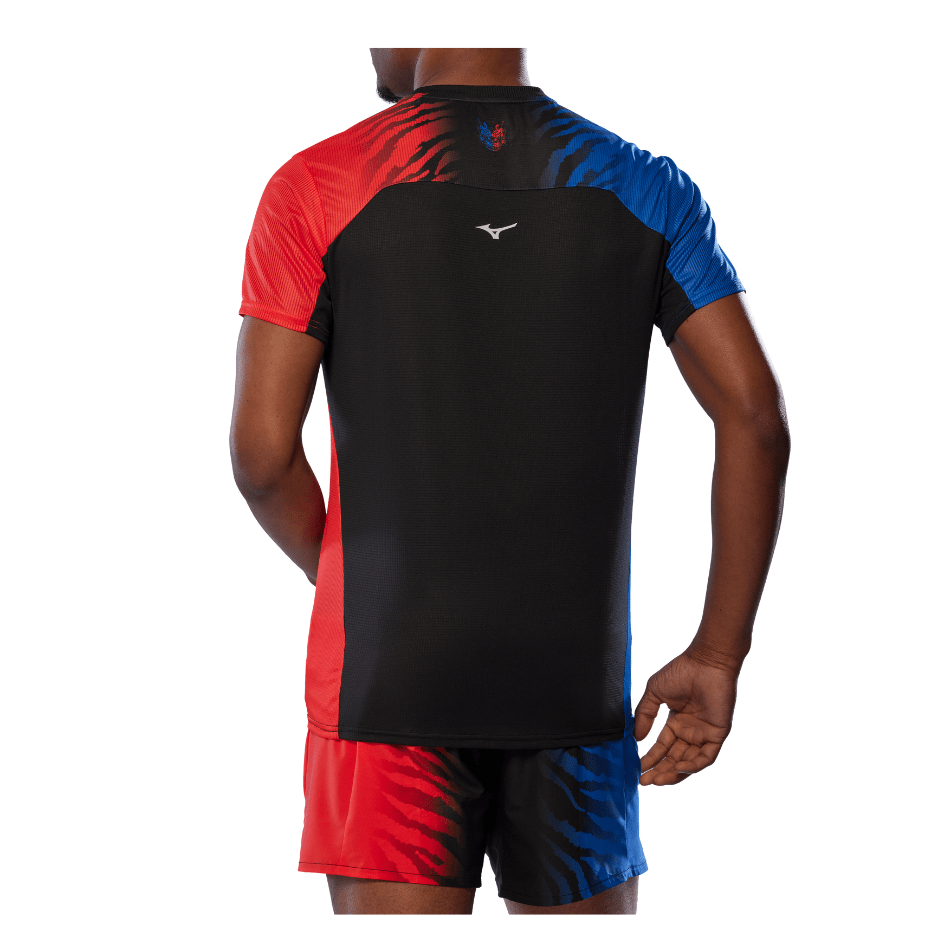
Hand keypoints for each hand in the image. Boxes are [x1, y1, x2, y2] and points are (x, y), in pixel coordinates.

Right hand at [634, 651, 738, 785]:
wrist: (705, 662)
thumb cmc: (681, 671)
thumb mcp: (654, 692)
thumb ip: (645, 714)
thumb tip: (636, 737)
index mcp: (677, 722)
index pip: (663, 747)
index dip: (651, 759)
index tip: (638, 768)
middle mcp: (690, 731)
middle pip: (674, 759)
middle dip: (659, 771)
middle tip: (644, 780)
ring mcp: (704, 734)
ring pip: (688, 762)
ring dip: (673, 773)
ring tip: (657, 780)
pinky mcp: (717, 734)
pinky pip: (705, 757)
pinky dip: (692, 766)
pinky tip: (677, 768)